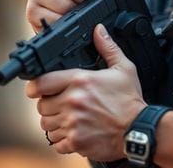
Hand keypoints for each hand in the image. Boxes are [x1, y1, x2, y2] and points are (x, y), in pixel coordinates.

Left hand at [26, 24, 145, 160]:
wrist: (137, 128)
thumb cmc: (129, 98)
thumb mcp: (123, 67)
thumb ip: (107, 47)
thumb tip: (98, 30)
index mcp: (81, 81)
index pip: (42, 83)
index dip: (35, 86)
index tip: (37, 88)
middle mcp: (72, 102)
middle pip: (41, 105)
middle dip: (49, 104)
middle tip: (61, 102)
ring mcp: (72, 124)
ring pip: (46, 125)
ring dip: (54, 122)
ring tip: (68, 117)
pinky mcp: (74, 142)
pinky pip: (54, 142)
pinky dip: (61, 138)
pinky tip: (73, 131)